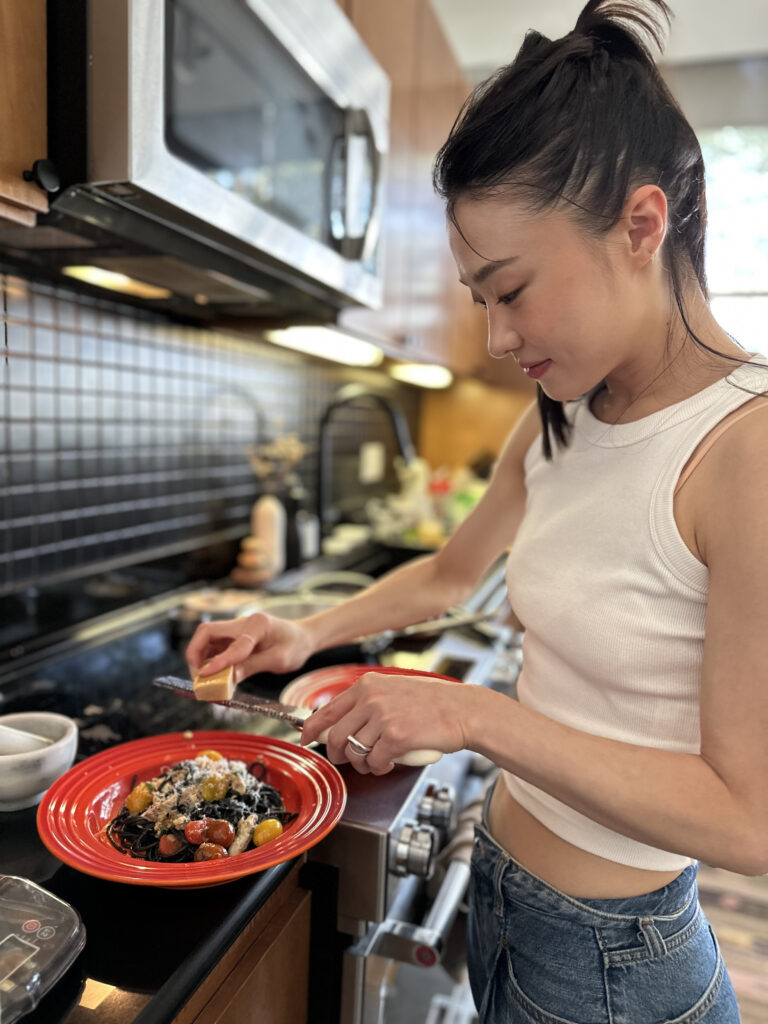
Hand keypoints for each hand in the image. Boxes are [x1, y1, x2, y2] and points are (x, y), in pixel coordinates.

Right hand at [185, 612, 313, 683]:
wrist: (301, 638)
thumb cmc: (294, 646)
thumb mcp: (279, 660)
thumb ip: (253, 666)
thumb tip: (229, 677)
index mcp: (257, 624)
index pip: (233, 643)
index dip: (218, 661)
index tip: (205, 675)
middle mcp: (242, 623)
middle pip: (207, 631)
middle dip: (196, 653)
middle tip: (197, 677)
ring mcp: (236, 630)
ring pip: (207, 640)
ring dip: (199, 658)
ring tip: (202, 679)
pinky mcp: (233, 639)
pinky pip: (214, 648)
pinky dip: (208, 661)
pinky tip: (211, 675)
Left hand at [300, 671, 471, 774]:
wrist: (463, 710)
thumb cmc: (433, 702)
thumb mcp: (393, 690)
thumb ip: (367, 702)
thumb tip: (341, 721)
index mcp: (367, 685)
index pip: (326, 710)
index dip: (311, 729)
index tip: (305, 739)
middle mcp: (371, 699)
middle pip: (334, 736)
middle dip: (336, 754)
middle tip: (346, 759)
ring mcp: (383, 717)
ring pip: (353, 752)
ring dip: (362, 764)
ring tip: (376, 760)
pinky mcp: (396, 737)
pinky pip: (374, 762)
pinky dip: (379, 768)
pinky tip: (389, 763)